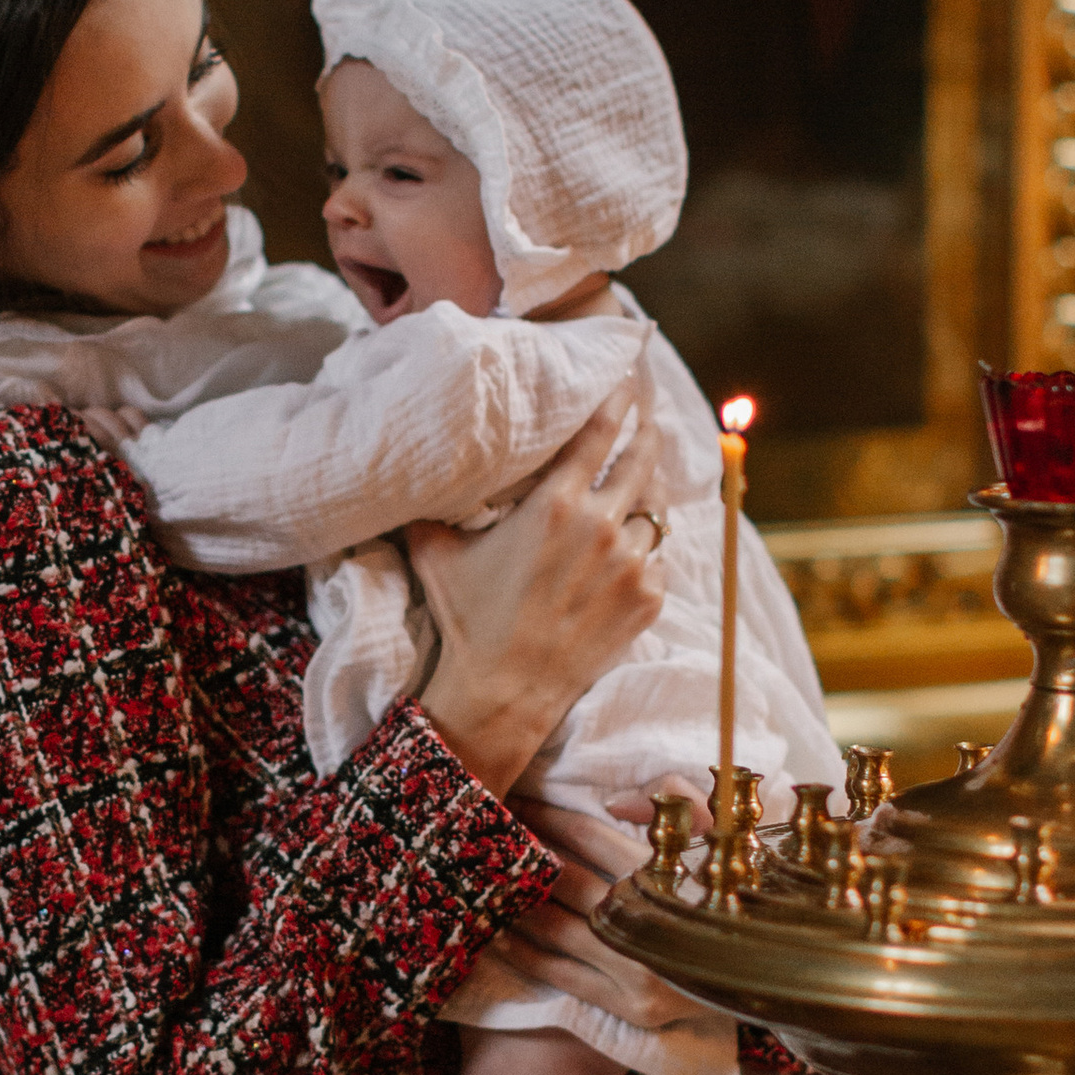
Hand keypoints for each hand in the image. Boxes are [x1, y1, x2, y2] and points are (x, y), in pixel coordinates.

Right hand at [412, 382, 664, 795]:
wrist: (503, 691)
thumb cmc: (467, 619)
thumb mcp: (439, 553)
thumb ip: (436, 508)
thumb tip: (415, 476)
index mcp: (555, 504)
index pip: (600, 433)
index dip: (617, 402)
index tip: (627, 383)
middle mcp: (601, 526)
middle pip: (642, 461)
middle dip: (648, 437)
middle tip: (650, 424)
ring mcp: (631, 565)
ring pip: (655, 515)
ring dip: (645, 504)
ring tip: (639, 497)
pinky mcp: (649, 599)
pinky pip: (659, 561)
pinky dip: (646, 557)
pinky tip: (629, 560)